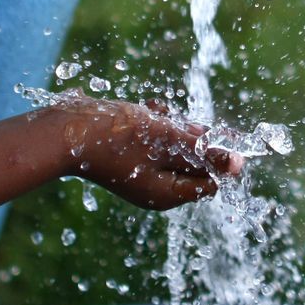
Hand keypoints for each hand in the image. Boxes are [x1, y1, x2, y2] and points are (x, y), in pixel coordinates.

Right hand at [52, 94, 244, 209]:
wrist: (65, 129)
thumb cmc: (117, 137)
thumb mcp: (167, 141)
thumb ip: (203, 151)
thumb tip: (239, 164)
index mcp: (167, 194)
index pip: (210, 180)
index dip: (217, 156)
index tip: (211, 133)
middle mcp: (154, 186)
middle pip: (193, 159)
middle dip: (189, 135)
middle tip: (174, 122)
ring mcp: (140, 169)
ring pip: (174, 142)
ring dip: (171, 124)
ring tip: (153, 113)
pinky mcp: (127, 151)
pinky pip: (153, 136)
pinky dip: (153, 121)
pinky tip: (145, 109)